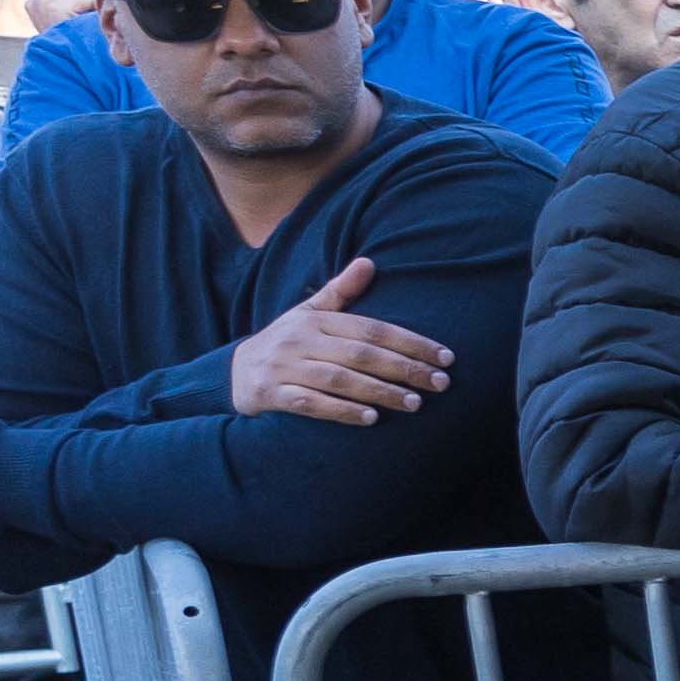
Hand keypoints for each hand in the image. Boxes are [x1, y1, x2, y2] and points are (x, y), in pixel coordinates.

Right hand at [229, 259, 451, 424]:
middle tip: (441, 383)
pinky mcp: (272, 395)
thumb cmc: (285, 343)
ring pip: (339, 380)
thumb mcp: (307, 314)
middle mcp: (300, 342)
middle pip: (361, 354)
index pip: (372, 329)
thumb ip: (340, 292)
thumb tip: (369, 262)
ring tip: (415, 403)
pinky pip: (310, 404)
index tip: (445, 357)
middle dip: (404, 369)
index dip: (411, 342)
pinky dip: (341, 411)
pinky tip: (371, 418)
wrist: (233, 373)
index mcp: (315, 321)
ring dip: (379, 391)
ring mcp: (284, 368)